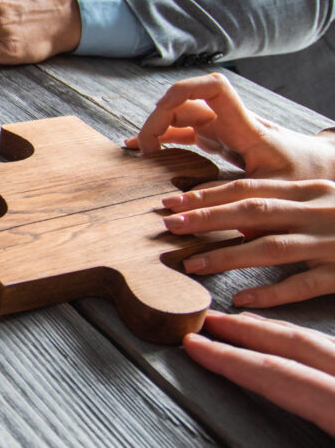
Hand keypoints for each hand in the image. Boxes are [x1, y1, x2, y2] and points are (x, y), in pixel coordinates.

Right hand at [126, 73, 334, 179]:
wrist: (323, 167)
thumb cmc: (305, 175)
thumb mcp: (275, 191)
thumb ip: (236, 196)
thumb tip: (193, 208)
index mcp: (245, 127)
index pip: (214, 88)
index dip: (184, 89)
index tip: (160, 110)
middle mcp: (230, 122)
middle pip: (185, 102)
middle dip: (158, 120)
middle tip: (144, 151)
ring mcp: (223, 129)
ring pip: (180, 115)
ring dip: (157, 128)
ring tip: (140, 153)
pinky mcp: (219, 140)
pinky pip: (184, 133)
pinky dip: (163, 138)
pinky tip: (143, 149)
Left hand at [162, 178, 334, 306]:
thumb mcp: (322, 203)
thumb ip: (281, 208)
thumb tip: (233, 220)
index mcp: (309, 191)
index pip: (248, 189)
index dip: (207, 196)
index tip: (171, 203)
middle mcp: (317, 212)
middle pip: (253, 212)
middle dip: (207, 218)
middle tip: (170, 225)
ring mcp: (331, 242)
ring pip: (271, 247)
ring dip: (227, 256)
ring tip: (192, 265)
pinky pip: (303, 285)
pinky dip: (271, 292)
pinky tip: (241, 299)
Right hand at [184, 311, 334, 435]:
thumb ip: (288, 440)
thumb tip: (243, 432)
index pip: (278, 374)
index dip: (231, 359)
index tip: (197, 346)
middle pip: (297, 343)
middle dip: (246, 330)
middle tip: (209, 320)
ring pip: (319, 340)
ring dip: (273, 330)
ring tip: (241, 322)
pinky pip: (334, 349)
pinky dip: (304, 342)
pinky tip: (291, 343)